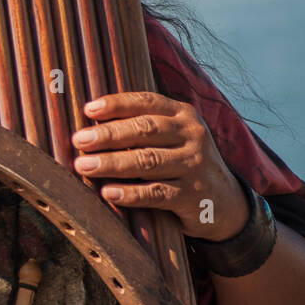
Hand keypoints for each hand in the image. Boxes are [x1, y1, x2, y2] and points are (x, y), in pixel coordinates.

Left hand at [70, 91, 248, 240]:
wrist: (225, 202)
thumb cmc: (183, 163)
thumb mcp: (173, 138)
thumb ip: (143, 127)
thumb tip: (89, 123)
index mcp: (183, 115)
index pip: (147, 102)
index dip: (117, 104)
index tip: (88, 109)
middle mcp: (192, 136)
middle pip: (145, 130)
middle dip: (108, 135)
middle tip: (79, 140)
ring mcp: (194, 165)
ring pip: (148, 161)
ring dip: (112, 163)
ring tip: (84, 166)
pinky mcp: (192, 195)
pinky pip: (156, 193)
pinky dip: (130, 193)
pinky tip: (108, 192)